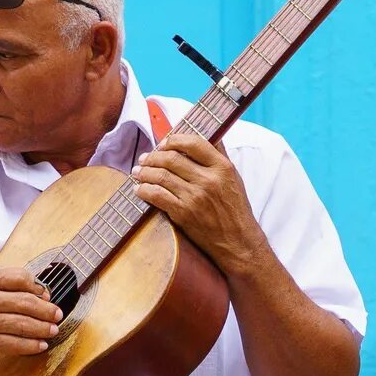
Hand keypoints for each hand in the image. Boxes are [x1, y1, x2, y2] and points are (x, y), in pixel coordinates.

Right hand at [0, 268, 64, 359]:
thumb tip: (38, 289)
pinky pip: (15, 344)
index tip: (47, 295)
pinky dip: (31, 345)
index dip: (37, 286)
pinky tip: (41, 345)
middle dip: (46, 310)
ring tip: (53, 330)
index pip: (18, 278)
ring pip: (22, 325)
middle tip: (58, 314)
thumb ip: (8, 280)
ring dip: (43, 328)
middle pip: (25, 304)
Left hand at [132, 133, 266, 275]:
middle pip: (172, 158)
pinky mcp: (184, 213)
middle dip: (153, 156)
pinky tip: (139, 189)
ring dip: (144, 172)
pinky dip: (144, 190)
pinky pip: (157, 195)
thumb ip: (220, 155)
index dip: (173, 140)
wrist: (237, 241)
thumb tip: (210, 133)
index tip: (163, 143)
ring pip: (161, 175)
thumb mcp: (234, 177)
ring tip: (138, 172)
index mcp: (222, 167)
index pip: (193, 143)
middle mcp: (209, 180)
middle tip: (145, 158)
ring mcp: (195, 197)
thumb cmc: (235, 209)